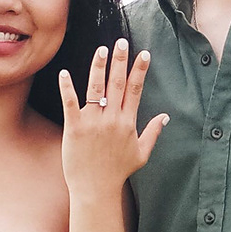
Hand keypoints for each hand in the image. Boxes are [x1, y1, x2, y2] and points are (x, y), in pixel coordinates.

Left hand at [58, 41, 167, 200]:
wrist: (96, 189)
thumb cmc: (118, 172)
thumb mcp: (141, 154)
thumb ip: (153, 133)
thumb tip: (165, 117)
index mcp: (128, 122)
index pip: (136, 89)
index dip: (140, 70)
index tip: (143, 54)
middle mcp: (112, 118)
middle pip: (118, 83)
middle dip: (120, 60)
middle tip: (121, 42)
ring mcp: (93, 122)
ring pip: (96, 87)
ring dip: (98, 67)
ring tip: (101, 50)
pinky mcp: (74, 128)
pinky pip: (70, 103)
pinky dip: (67, 87)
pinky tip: (64, 73)